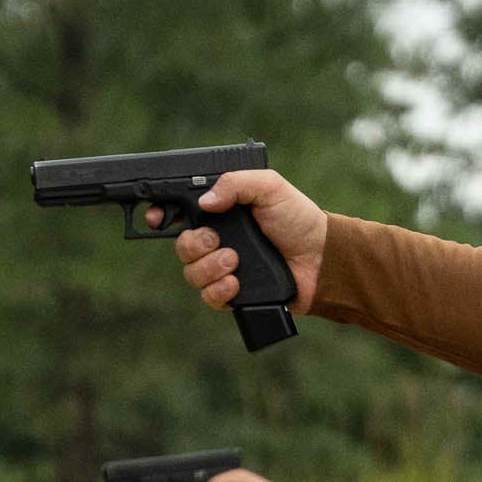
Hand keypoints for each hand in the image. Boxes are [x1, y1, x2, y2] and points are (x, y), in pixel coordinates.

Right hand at [168, 169, 326, 315]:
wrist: (322, 257)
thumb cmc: (298, 218)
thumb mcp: (270, 187)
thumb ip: (236, 183)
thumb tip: (204, 201)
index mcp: (221, 214)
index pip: (179, 214)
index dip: (162, 216)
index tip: (159, 219)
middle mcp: (218, 241)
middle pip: (181, 246)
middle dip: (193, 244)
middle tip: (217, 240)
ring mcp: (225, 269)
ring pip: (191, 273)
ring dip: (208, 267)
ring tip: (234, 261)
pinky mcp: (235, 294)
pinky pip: (209, 297)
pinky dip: (218, 291)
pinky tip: (236, 283)